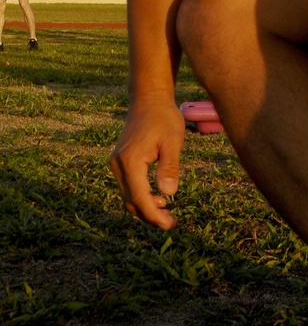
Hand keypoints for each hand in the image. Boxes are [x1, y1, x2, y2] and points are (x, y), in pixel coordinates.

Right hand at [109, 98, 185, 228]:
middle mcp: (117, 165)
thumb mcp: (173, 141)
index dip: (154, 216)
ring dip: (145, 209)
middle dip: (150, 217)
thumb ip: (169, 167)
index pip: (140, 197)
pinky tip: (159, 200)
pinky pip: (128, 188)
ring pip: (128, 197)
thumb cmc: (164, 118)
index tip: (170, 225)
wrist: (148, 100)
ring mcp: (116, 164)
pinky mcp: (120, 163)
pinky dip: (141, 198)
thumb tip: (167, 194)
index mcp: (130, 161)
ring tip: (168, 215)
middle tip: (172, 223)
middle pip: (131, 201)